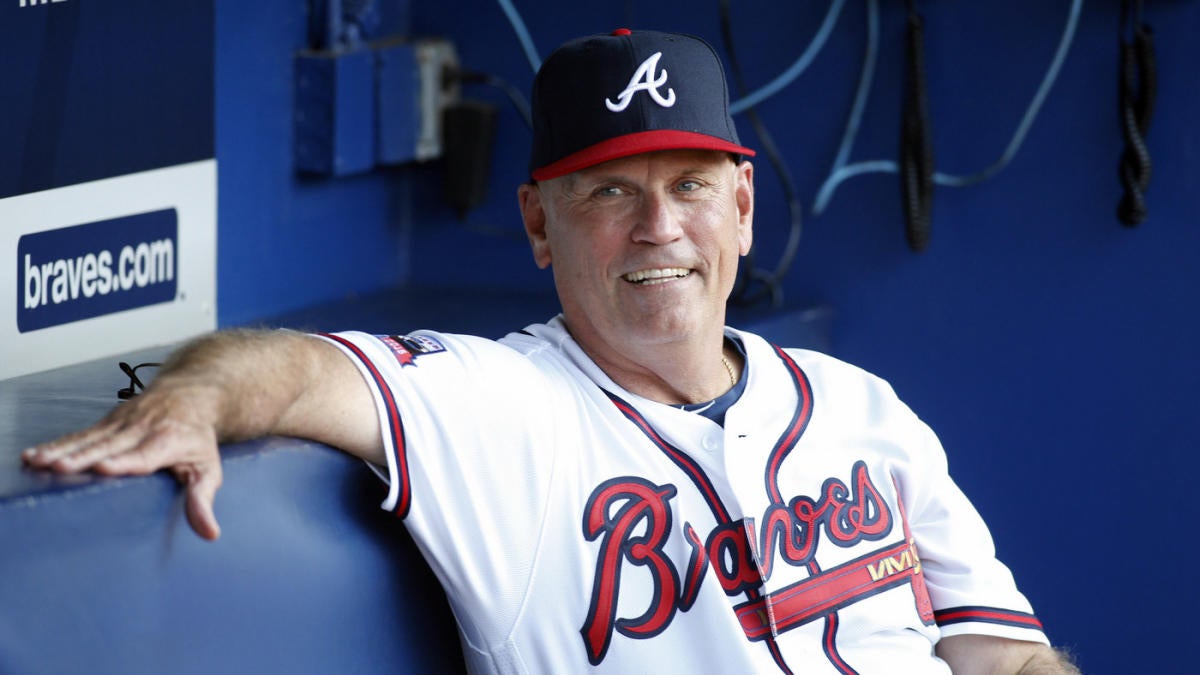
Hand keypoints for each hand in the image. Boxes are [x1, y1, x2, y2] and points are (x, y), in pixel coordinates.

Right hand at [22, 375, 224, 539]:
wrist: (190, 395)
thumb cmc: (198, 438)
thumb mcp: (208, 468)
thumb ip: (203, 500)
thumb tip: (210, 534)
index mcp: (168, 441)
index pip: (144, 455)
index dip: (124, 461)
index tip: (104, 468)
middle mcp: (142, 429)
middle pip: (109, 446)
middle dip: (84, 457)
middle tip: (59, 468)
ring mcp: (122, 424)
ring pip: (89, 439)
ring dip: (62, 450)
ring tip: (38, 463)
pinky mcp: (107, 422)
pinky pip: (79, 435)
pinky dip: (56, 444)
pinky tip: (33, 456)